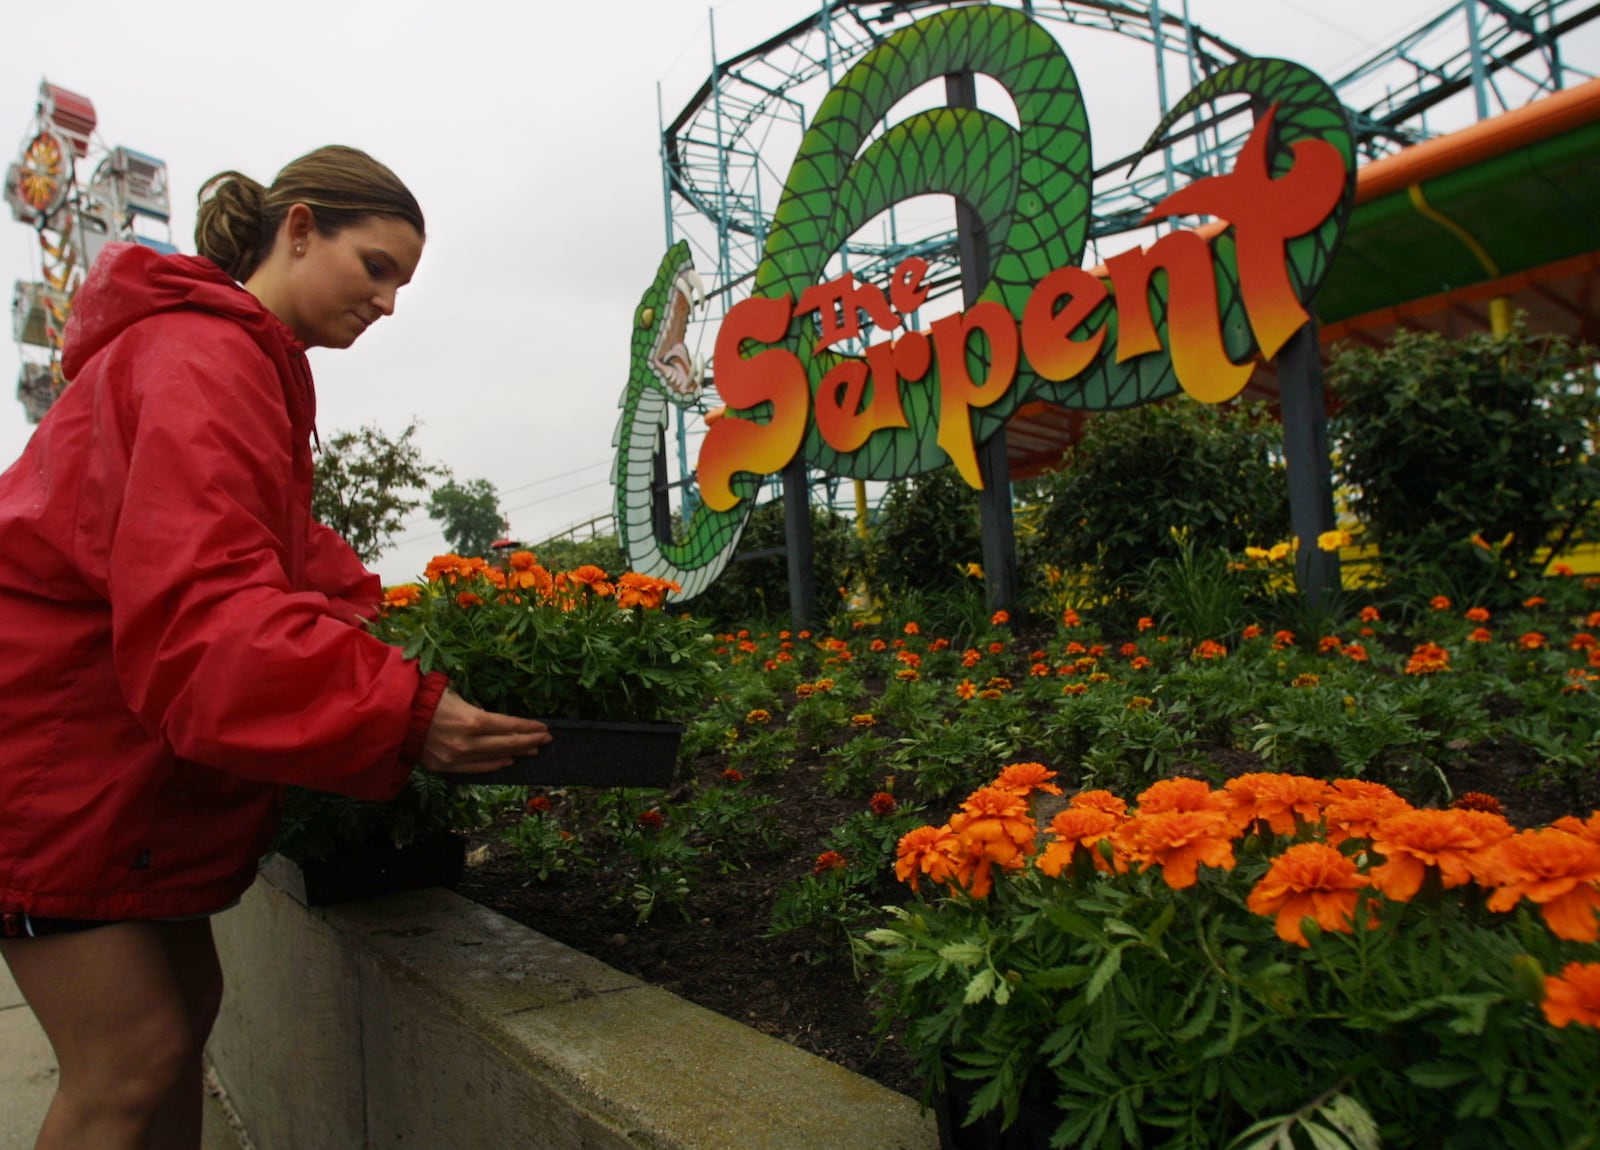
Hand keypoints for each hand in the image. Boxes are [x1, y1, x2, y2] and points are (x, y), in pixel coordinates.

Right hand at [418, 689, 551, 774]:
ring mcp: (457, 757)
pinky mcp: (446, 767)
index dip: (528, 727)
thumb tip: (488, 717)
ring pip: (494, 757)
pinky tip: (508, 761)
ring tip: (532, 751)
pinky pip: (476, 768)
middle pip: (507, 743)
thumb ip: (475, 708)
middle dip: (530, 741)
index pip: (509, 726)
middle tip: (546, 739)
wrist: (393, 718)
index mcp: (473, 720)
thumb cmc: (425, 699)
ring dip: (516, 753)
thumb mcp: (454, 695)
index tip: (543, 727)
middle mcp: (468, 742)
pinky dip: (494, 765)